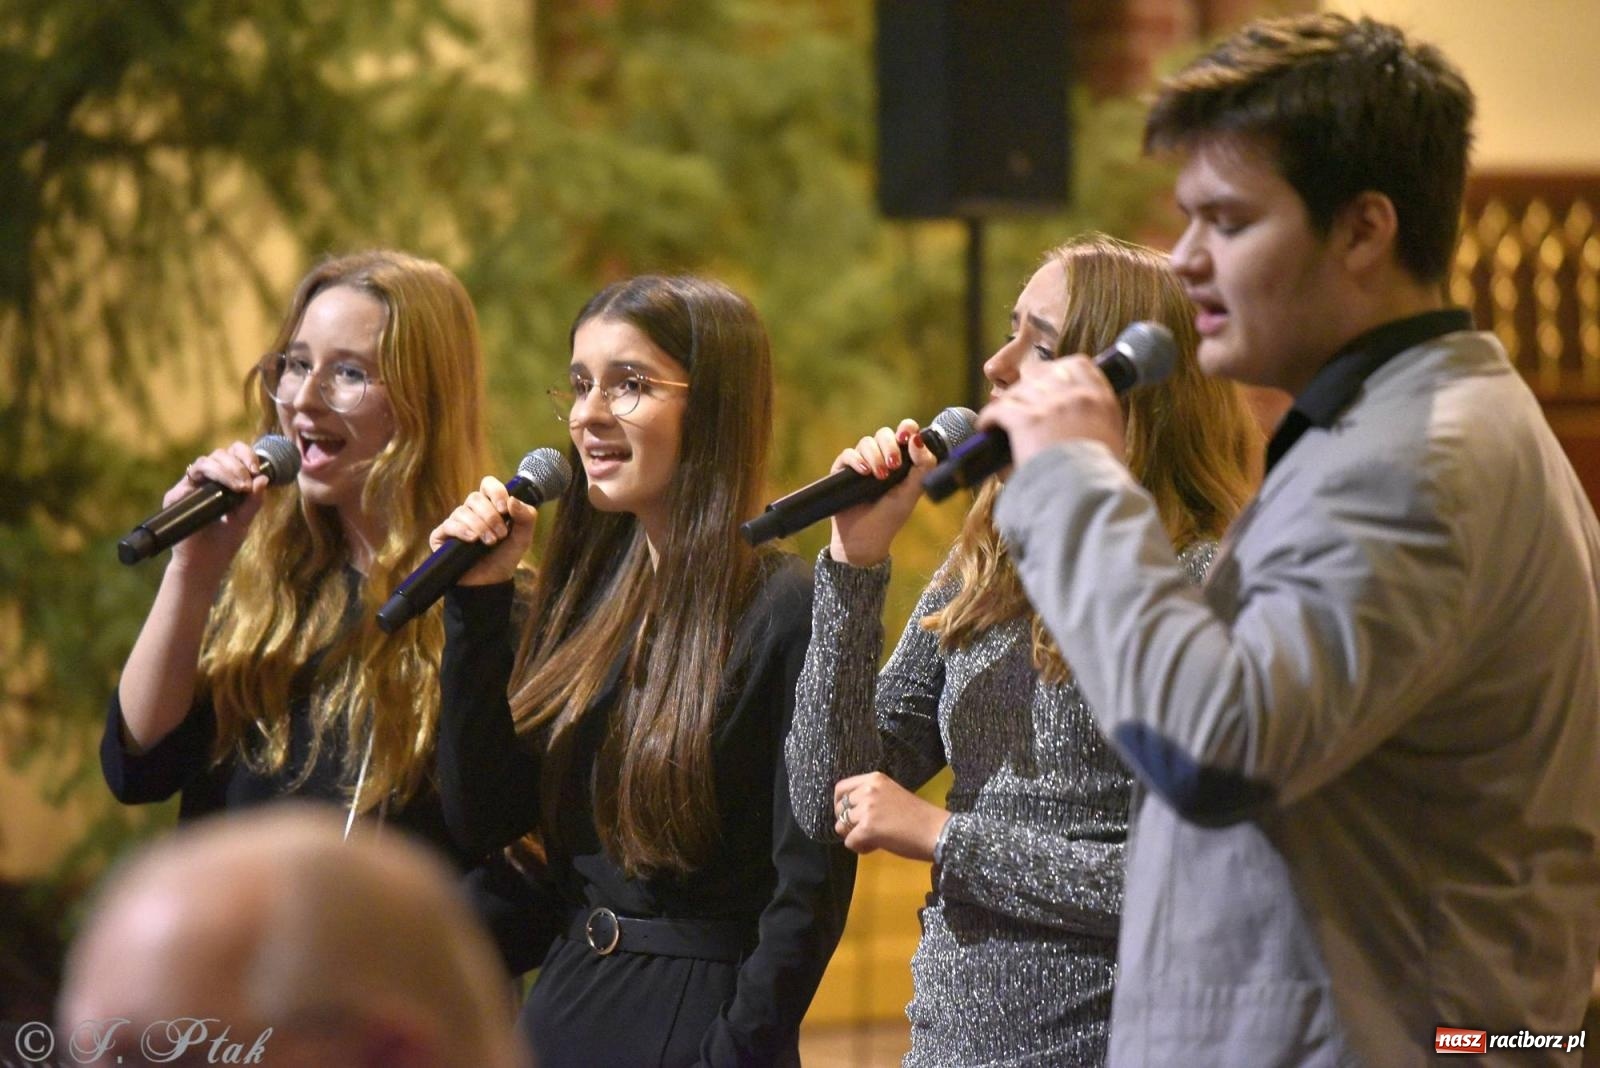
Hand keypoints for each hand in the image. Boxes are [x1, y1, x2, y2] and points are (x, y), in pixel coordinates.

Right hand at [165, 441, 270, 579]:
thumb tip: (264, 479)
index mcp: (226, 480)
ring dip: (225, 470)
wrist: (204, 563)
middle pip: (220, 454)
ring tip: (239, 487)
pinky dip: (207, 478)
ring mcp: (191, 486)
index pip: (234, 455)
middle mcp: (207, 479)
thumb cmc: (224, 542)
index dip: (246, 455)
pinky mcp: (177, 495)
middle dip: (238, 465)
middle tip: (247, 485)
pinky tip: (218, 491)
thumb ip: (254, 501)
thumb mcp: (244, 520)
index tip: (258, 470)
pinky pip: (189, 477)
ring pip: (205, 461)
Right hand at [428, 475, 538, 586]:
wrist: (491, 582)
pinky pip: (449, 525)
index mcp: (490, 506)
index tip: (504, 509)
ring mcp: (456, 522)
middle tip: (500, 535)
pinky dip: (462, 530)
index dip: (496, 492)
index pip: (488, 484)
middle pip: (475, 498)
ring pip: (462, 511)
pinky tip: (472, 540)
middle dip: (490, 517)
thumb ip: (526, 517)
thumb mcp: (523, 537)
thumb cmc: (505, 556)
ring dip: (479, 526)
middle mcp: (471, 511)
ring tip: (489, 543)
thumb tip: (513, 499)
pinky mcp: (442, 536)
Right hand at [829, 420, 939, 567]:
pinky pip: (847, 454)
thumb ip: (923, 466)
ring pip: (866, 442)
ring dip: (874, 456)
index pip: (905, 433)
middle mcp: (881, 457)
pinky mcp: (842, 471)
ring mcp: (861, 463)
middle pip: (884, 434)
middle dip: (890, 446)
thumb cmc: (890, 517)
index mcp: (901, 460)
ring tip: (878, 476)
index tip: (906, 436)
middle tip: (893, 465)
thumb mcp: (912, 493)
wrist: (864, 540)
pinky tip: (864, 473)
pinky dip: (856, 460)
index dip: (906, 429)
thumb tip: (918, 439)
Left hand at [832, 771, 950, 861]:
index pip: (841, 788)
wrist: (935, 831)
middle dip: (847, 823)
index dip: (839, 804)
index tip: (846, 815)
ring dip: (854, 836)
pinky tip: (875, 847)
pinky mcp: (867, 828)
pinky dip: (860, 848)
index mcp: (875, 779)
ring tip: (872, 840)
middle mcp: (868, 790)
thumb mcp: (892, 795)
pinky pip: (850, 842)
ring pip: (842, 826)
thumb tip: (850, 814)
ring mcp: (867, 808)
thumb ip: (871, 798)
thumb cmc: (919, 816)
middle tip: (864, 832)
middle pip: (840, 809)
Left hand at [977, 357, 1126, 469]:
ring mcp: (1050, 405)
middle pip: (1042, 373)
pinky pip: (998, 409)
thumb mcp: (1110, 442)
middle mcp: (1075, 395)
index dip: (1057, 371)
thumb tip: (1078, 424)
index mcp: (1100, 399)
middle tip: (1021, 404)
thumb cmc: (1099, 479)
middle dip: (1028, 386)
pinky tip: (986, 427)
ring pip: (1017, 390)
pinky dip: (989, 418)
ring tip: (1002, 419)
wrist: (1088, 496)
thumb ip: (1096, 423)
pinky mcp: (1026, 419)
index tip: (1048, 383)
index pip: (1077, 365)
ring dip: (1008, 404)